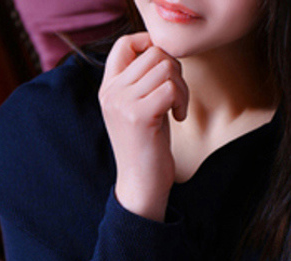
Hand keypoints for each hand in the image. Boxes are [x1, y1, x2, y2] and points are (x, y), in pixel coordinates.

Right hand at [99, 32, 188, 220]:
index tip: (166, 71)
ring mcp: (122, 102)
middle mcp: (111, 92)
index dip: (151, 46)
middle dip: (175, 71)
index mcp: (108, 88)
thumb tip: (163, 52)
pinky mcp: (138, 116)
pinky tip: (178, 118)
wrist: (141, 186)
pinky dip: (182, 101)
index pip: (125, 43)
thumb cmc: (147, 149)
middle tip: (177, 97)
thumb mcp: (140, 109)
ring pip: (165, 68)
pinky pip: (171, 88)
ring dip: (181, 87)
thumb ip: (144, 82)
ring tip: (178, 109)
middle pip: (154, 53)